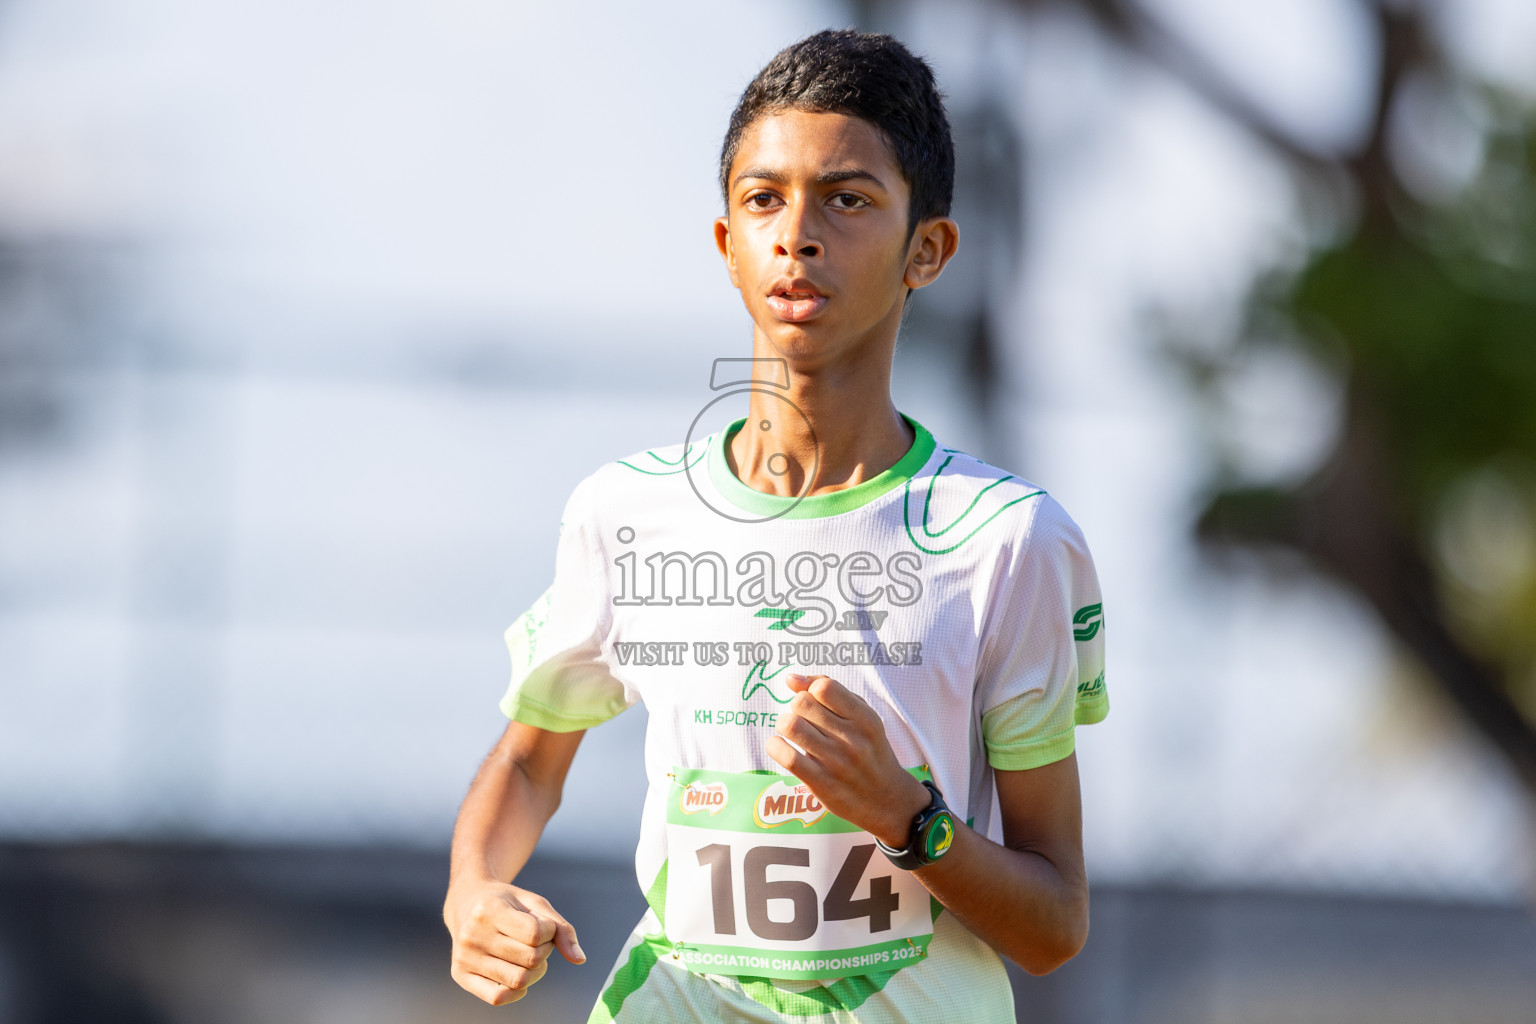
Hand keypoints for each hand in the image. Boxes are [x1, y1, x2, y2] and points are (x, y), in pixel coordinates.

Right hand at [446, 879, 584, 1005]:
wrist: (467, 903)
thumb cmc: (508, 903)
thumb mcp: (535, 903)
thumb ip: (561, 928)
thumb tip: (579, 959)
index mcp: (489, 909)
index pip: (535, 933)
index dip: (550, 932)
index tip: (545, 925)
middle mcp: (472, 935)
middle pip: (530, 959)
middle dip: (545, 951)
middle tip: (538, 941)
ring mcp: (464, 957)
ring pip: (518, 981)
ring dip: (535, 971)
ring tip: (529, 956)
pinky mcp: (460, 975)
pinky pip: (497, 998)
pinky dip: (517, 991)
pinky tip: (519, 973)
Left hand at [766, 673, 931, 848]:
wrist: (886, 800)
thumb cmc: (869, 751)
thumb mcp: (862, 718)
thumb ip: (831, 692)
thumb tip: (790, 678)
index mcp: (865, 719)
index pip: (824, 688)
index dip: (811, 690)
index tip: (814, 702)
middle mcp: (853, 739)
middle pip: (802, 704)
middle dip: (796, 707)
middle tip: (804, 719)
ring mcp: (837, 763)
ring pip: (791, 726)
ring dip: (784, 725)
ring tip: (792, 732)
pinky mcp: (822, 784)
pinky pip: (787, 757)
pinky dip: (775, 746)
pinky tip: (780, 746)